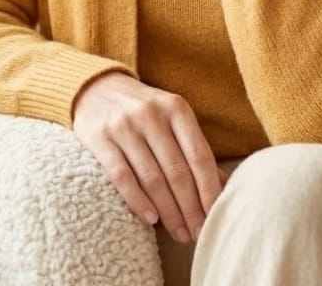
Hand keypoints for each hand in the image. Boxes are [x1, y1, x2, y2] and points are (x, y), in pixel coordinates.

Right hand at [71, 71, 221, 243]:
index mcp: (175, 108)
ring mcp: (123, 125)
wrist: (98, 88)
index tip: (214, 216)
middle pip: (177, 171)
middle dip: (190, 208)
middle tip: (197, 233)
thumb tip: (223, 188)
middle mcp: (150, 113)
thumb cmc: (144, 111)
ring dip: (168, 211)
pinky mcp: (99, 137)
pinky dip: (138, 201)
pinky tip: (150, 219)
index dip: (209, 190)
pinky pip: (122, 176)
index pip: (199, 155)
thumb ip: (193, 148)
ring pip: (151, 178)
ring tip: (179, 232)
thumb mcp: (172, 118)